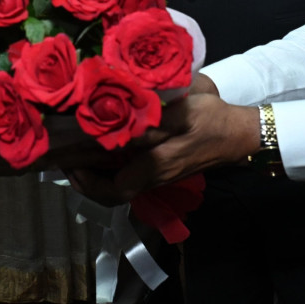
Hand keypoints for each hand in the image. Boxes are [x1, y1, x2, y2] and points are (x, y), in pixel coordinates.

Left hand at [66, 93, 259, 204]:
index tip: (69, 163)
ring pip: (119, 184)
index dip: (88, 181)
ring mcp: (159, 175)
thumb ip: (151, 120)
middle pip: (111, 191)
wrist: (240, 133)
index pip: (114, 189)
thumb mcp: (184, 112)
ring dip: (96, 172)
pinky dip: (111, 165)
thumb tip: (119, 125)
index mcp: (156, 166)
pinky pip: (129, 174)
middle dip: (85, 178)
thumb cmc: (212, 119)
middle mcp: (154, 177)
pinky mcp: (163, 168)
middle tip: (65, 156)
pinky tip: (104, 145)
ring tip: (78, 151)